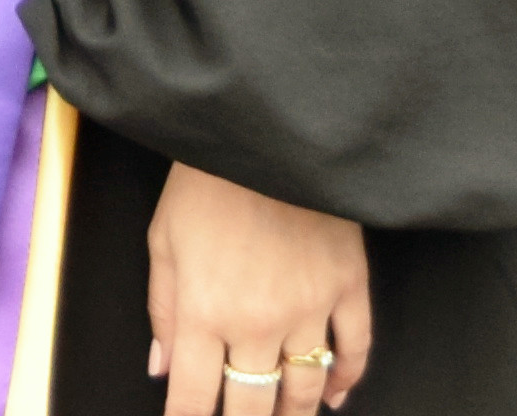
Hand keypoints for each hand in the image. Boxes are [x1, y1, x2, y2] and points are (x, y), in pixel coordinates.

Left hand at [145, 159, 369, 412]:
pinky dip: (346, 378)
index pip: (194, 396)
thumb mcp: (162, 238)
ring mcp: (308, 307)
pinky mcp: (347, 286)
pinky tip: (333, 393)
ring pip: (305, 387)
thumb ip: (161, 308)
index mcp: (203, 310)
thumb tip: (161, 367)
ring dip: (294, 412)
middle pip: (252, 404)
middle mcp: (257, 321)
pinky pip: (355, 349)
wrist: (265, 128)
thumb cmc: (206, 176)